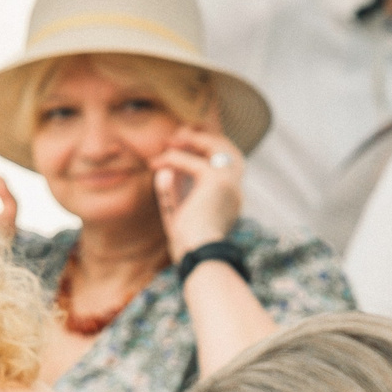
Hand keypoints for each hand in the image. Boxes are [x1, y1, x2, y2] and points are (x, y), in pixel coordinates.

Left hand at [153, 127, 245, 257]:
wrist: (199, 256)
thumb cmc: (188, 244)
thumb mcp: (179, 213)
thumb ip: (173, 192)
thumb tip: (163, 170)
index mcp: (231, 198)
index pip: (227, 164)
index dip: (208, 151)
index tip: (184, 146)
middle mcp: (235, 188)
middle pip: (228, 150)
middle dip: (204, 138)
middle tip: (178, 136)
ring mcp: (229, 183)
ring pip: (216, 148)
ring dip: (193, 140)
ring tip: (169, 142)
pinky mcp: (217, 182)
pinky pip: (192, 162)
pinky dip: (173, 159)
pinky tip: (156, 163)